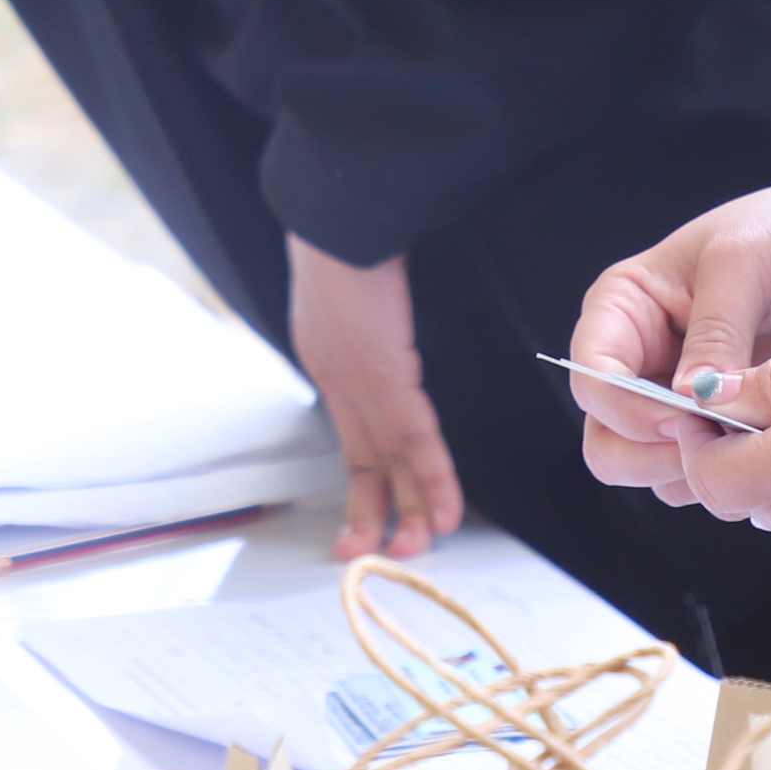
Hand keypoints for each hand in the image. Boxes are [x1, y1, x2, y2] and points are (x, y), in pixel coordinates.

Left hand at [287, 235, 461, 559]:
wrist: (334, 216)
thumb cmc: (344, 233)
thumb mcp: (347, 281)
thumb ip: (363, 312)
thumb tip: (381, 319)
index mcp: (330, 358)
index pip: (355, 432)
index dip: (366, 479)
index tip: (369, 515)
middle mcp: (339, 377)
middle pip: (365, 457)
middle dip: (376, 511)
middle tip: (382, 554)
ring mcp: (358, 379)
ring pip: (388, 460)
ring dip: (406, 510)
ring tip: (416, 550)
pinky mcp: (383, 375)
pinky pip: (413, 439)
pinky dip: (430, 480)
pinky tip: (440, 514)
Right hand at [564, 114, 770, 499]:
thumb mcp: (746, 262)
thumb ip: (714, 331)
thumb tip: (689, 401)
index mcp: (627, 307)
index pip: (592, 376)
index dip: (625, 407)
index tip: (684, 418)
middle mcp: (645, 360)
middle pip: (608, 439)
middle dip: (651, 456)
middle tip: (716, 451)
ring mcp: (687, 403)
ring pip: (654, 471)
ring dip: (698, 475)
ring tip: (758, 452)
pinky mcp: (731, 431)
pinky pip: (710, 478)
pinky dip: (735, 482)